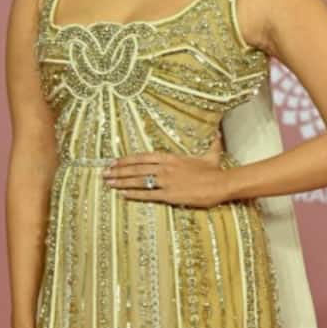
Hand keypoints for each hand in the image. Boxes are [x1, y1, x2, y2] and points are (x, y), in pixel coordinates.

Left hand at [104, 135, 227, 207]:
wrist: (222, 184)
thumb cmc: (215, 171)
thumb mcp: (211, 154)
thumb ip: (211, 142)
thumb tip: (217, 132)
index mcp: (170, 158)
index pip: (143, 157)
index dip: (127, 159)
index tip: (114, 161)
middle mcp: (164, 168)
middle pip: (136, 168)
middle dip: (118, 170)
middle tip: (104, 173)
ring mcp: (166, 181)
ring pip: (138, 180)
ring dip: (121, 181)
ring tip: (108, 182)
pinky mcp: (169, 195)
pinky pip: (147, 195)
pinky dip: (134, 194)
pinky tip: (122, 194)